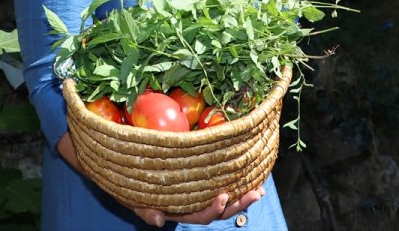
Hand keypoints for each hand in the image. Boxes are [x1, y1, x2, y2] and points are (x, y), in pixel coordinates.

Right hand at [134, 185, 265, 227]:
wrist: (138, 182)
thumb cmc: (140, 194)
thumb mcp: (139, 205)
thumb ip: (148, 213)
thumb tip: (159, 221)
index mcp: (185, 213)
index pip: (203, 216)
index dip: (215, 209)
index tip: (224, 196)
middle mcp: (197, 208)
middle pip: (222, 212)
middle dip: (240, 204)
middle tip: (255, 193)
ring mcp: (203, 198)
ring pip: (228, 203)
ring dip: (244, 197)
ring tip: (260, 190)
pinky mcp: (207, 186)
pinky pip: (225, 189)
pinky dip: (239, 185)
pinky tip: (251, 178)